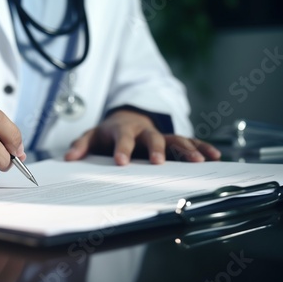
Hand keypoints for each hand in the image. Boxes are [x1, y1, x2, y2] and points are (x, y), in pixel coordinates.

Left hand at [64, 109, 220, 164]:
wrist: (126, 119)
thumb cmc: (108, 132)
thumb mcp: (91, 136)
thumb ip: (81, 146)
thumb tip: (67, 158)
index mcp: (123, 130)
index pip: (122, 139)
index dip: (122, 149)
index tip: (121, 162)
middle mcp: (143, 130)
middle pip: (152, 137)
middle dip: (156, 149)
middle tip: (159, 162)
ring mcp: (160, 134)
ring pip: (175, 139)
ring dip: (187, 149)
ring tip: (199, 162)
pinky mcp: (173, 139)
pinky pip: (190, 141)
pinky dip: (202, 147)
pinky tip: (215, 156)